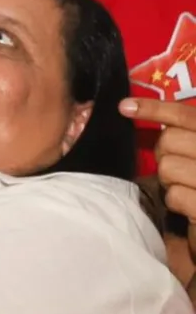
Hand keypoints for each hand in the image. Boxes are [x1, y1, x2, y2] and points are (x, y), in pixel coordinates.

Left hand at [120, 98, 195, 262]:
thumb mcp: (194, 154)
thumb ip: (181, 136)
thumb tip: (132, 110)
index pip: (187, 116)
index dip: (155, 109)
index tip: (124, 107)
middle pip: (170, 140)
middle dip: (164, 153)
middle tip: (176, 168)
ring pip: (167, 167)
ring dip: (169, 180)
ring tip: (186, 188)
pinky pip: (174, 195)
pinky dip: (175, 201)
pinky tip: (189, 207)